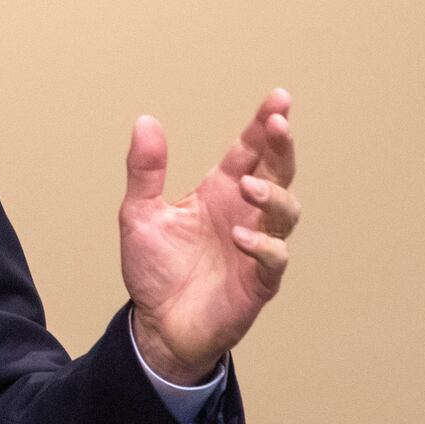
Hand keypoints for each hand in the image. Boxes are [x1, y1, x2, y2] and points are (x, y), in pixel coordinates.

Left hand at [120, 89, 299, 384]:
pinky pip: (274, 259)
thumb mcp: (139, 214)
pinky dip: (263, 246)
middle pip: (277, 172)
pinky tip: (241, 237)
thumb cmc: (155, 269)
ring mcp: (256, 246)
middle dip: (281, 147)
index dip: (265, 125)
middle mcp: (243, 214)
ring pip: (285, 212)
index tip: (278, 99)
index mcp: (219, 192)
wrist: (157, 324)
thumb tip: (146, 121)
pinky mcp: (259, 281)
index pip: (249, 151)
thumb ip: (145, 170)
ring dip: (271, 195)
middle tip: (278, 124)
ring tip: (247, 186)